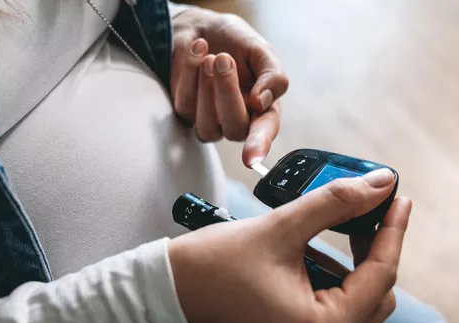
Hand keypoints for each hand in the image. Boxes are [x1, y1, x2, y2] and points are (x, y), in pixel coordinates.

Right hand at [168, 169, 411, 322]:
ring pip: (359, 306)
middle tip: (368, 210)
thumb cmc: (214, 265)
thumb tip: (381, 183)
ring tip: (336, 229)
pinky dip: (334, 283)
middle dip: (375, 250)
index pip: (379, 277)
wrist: (167, 295)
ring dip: (354, 266)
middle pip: (376, 296)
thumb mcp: (281, 227)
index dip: (392, 232)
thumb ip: (336, 203)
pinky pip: (335, 314)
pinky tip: (315, 254)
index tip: (399, 198)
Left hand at [170, 8, 288, 166]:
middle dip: (227, 92)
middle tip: (224, 58)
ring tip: (210, 57)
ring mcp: (211, 121)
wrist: (201, 28)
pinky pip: (186, 105)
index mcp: (264, 110)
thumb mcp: (262, 52)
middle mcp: (239, 121)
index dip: (259, 145)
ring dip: (207, 88)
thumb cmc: (237, 43)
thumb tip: (262, 103)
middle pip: (234, 129)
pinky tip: (197, 50)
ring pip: (207, 126)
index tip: (251, 158)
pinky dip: (189, 73)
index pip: (265, 132)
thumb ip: (272, 76)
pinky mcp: (186, 113)